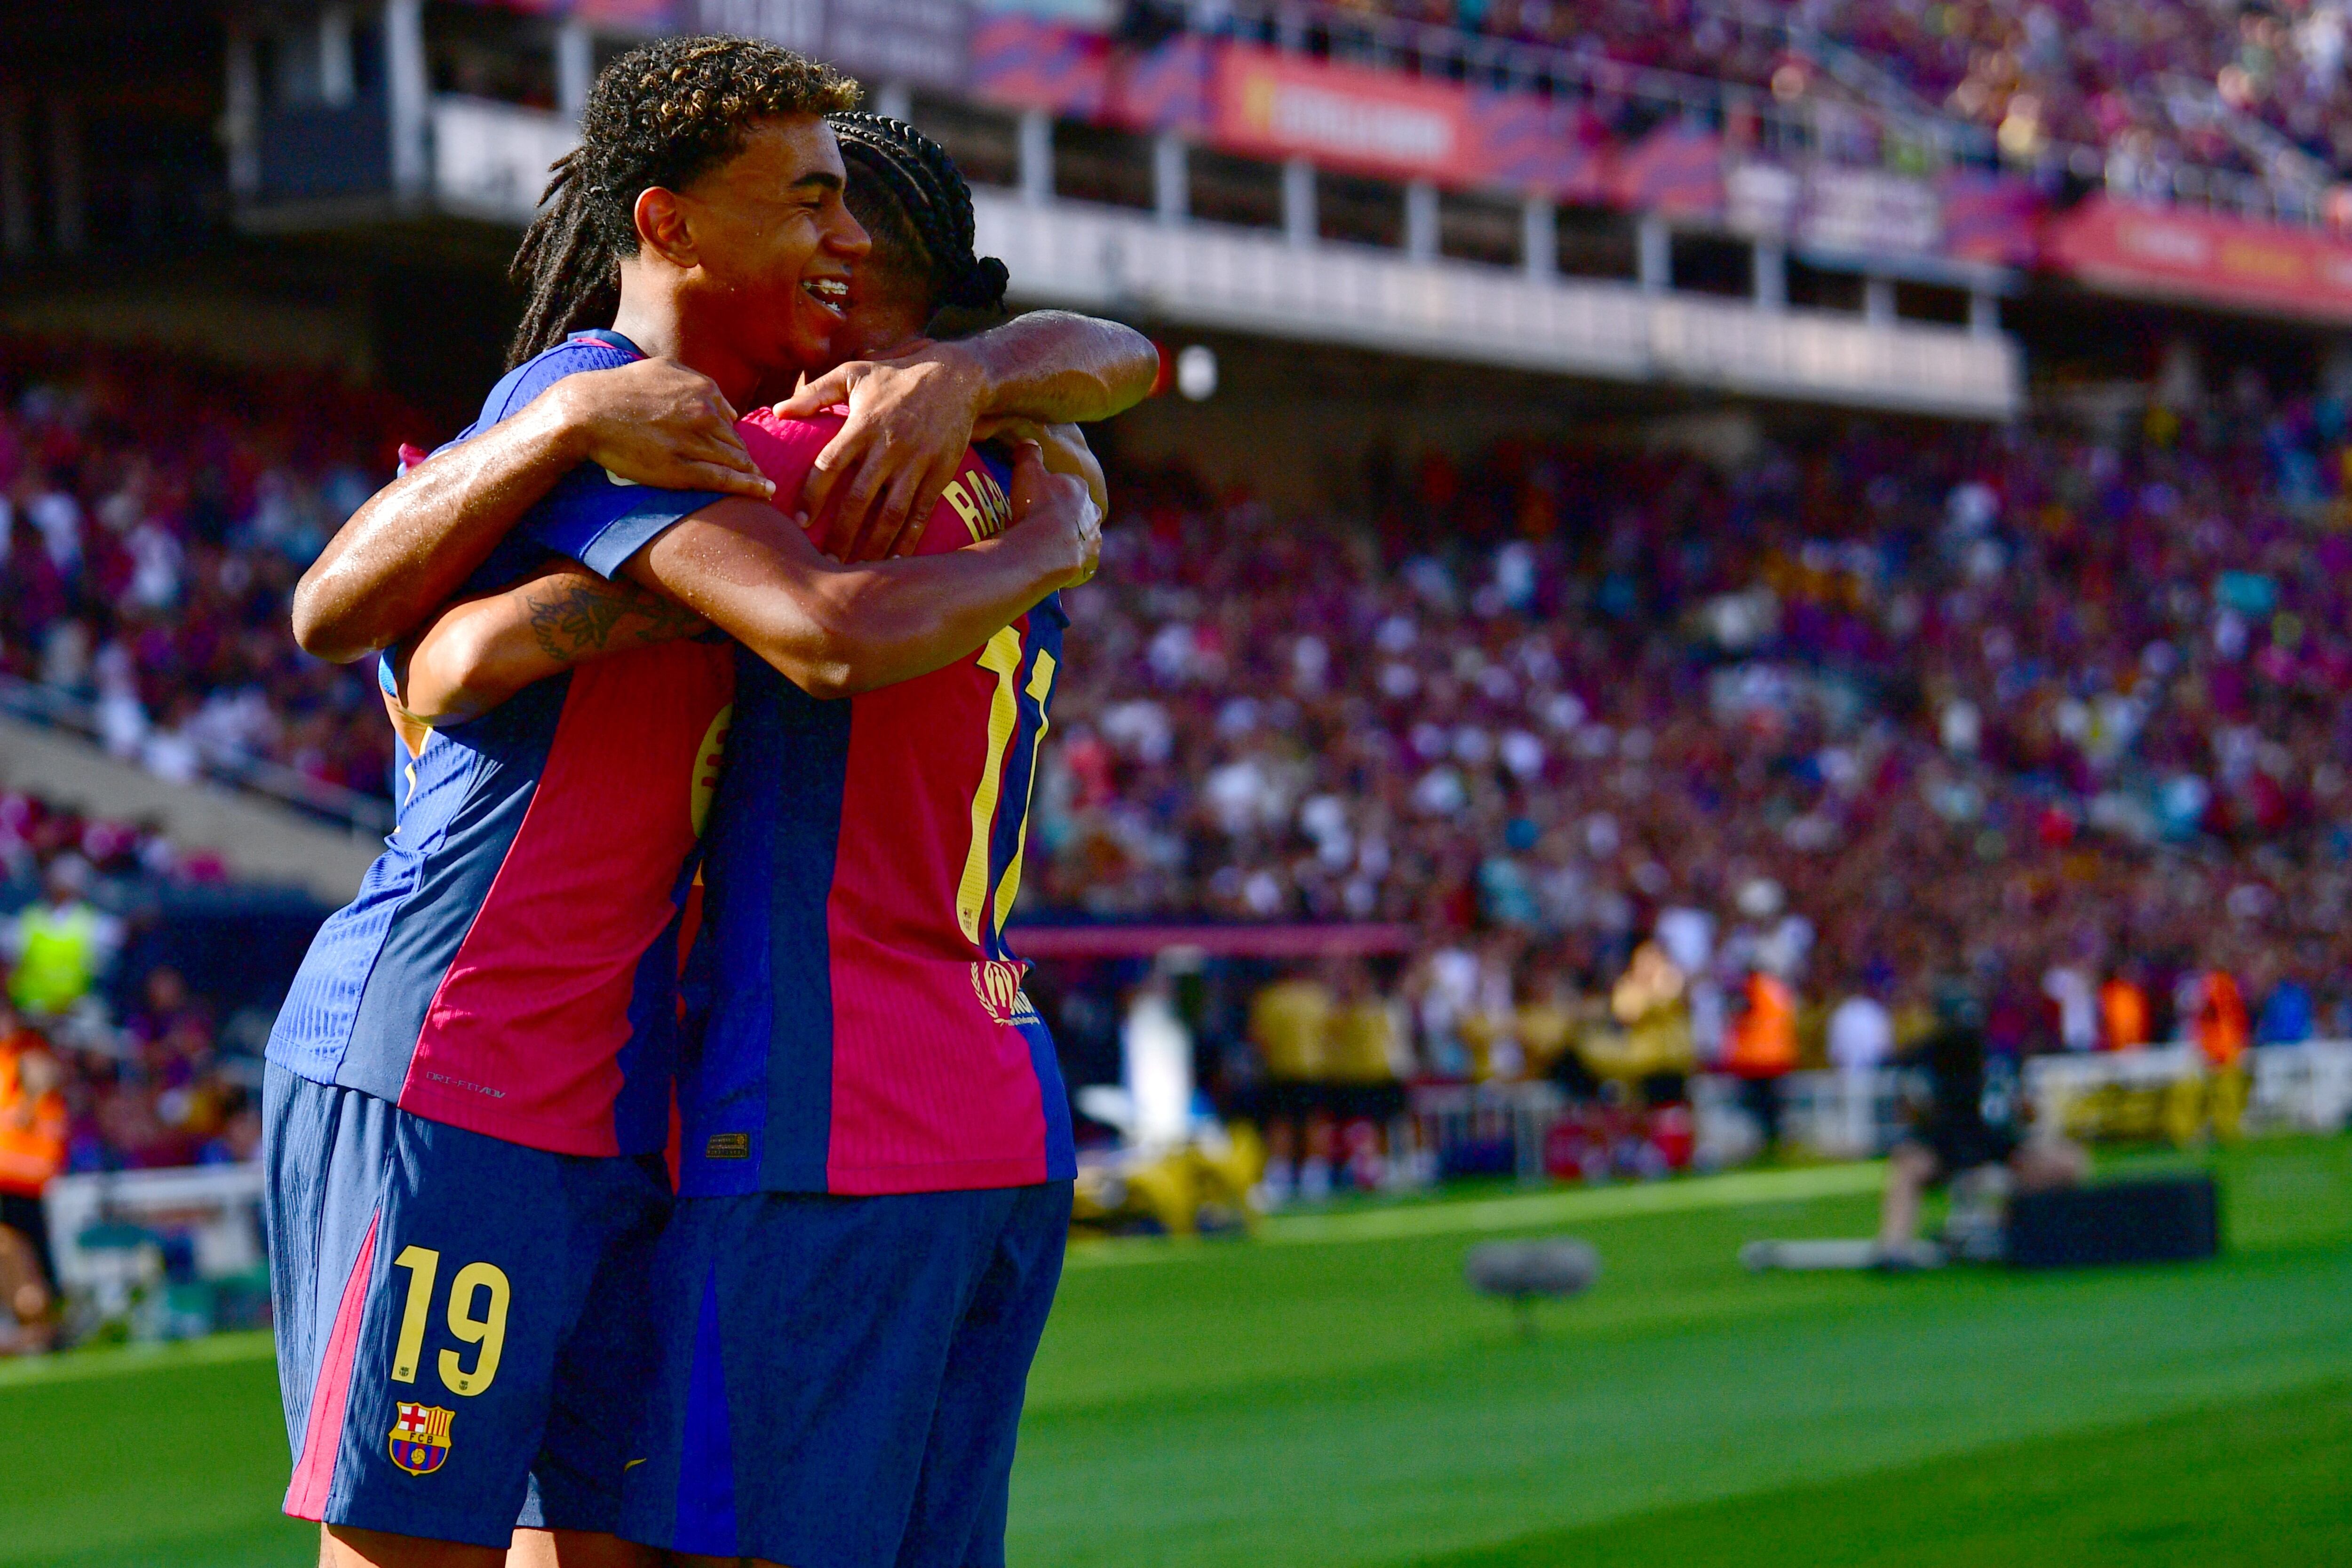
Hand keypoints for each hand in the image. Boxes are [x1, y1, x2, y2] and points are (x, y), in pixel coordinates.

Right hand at [548, 358, 772, 501]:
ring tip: (763, 485)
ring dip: (751, 473)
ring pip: (735, 461)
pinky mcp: (682, 469)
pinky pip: (724, 479)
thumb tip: (726, 406)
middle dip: (744, 458)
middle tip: (754, 473)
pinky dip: (749, 486)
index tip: (737, 452)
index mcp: (703, 389)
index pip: (730, 420)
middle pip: (736, 442)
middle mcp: (705, 414)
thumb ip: (696, 381)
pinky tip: (765, 491)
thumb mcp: (662, 369)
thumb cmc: (621, 389)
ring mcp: (694, 442)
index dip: (732, 438)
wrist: (589, 411)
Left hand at [771, 344, 987, 562]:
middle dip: (841, 533)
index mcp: (863, 425)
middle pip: (859, 499)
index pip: (830, 465)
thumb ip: (814, 393)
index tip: (799, 521)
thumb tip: (777, 411)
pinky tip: (895, 560)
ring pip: (892, 513)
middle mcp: (889, 447)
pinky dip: (910, 540)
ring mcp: (917, 463)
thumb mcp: (854, 373)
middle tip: (825, 561)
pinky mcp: (940, 473)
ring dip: (873, 544)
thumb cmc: (896, 376)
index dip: (812, 495)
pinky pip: (922, 513)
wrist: (956, 375)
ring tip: (856, 569)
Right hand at [1007, 440, 1098, 589]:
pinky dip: (1070, 556)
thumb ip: (1029, 454)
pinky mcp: (1088, 560)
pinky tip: (1056, 559)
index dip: (1054, 490)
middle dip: (1067, 513)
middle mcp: (1092, 511)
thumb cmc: (1034, 506)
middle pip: (1080, 509)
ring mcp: (1092, 538)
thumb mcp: (1026, 471)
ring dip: (1071, 535)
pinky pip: (1080, 556)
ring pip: (1083, 533)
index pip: (1069, 484)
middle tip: (1045, 520)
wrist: (1042, 548)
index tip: (1040, 497)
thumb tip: (1029, 441)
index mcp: (1079, 487)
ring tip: (1050, 542)